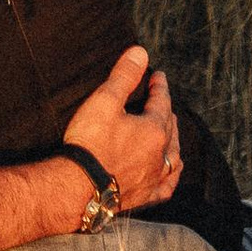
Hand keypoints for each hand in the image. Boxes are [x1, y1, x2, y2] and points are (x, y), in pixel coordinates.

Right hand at [66, 44, 180, 211]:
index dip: (160, 86)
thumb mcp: (105, 100)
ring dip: (173, 143)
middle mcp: (160, 156)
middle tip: (161, 102)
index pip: (162, 102)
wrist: (77, 187)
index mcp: (154, 130)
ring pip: (174, 158)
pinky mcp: (144, 197)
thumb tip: (141, 52)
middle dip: (167, 112)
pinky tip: (168, 174)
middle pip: (170, 129)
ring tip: (169, 135)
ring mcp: (153, 179)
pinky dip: (170, 176)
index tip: (158, 76)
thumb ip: (124, 75)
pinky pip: (166, 187)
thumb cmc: (90, 142)